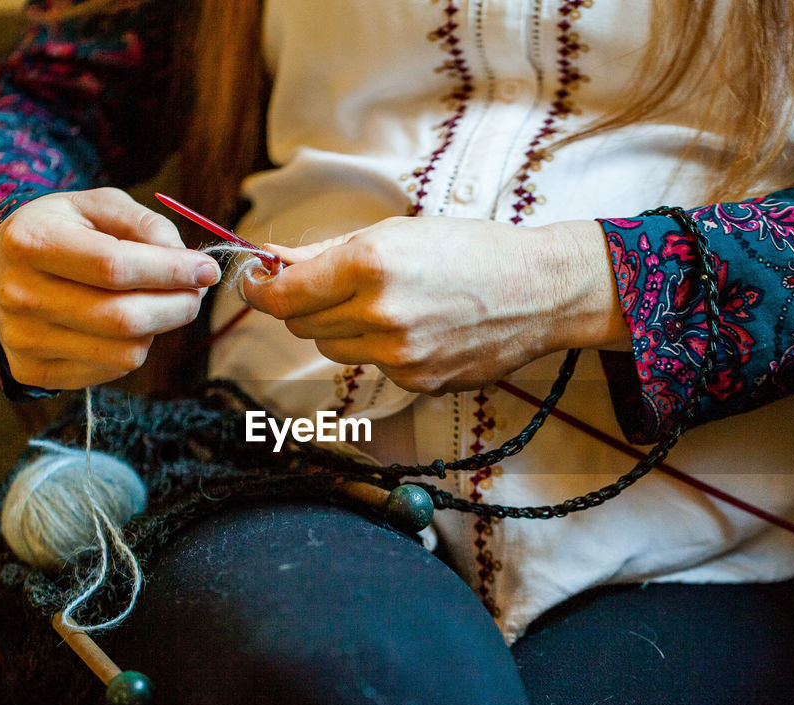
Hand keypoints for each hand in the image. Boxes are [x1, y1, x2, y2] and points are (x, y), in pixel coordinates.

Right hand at [0, 187, 220, 388]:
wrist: (1, 269)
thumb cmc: (63, 232)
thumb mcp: (99, 206)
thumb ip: (147, 226)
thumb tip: (190, 267)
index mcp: (29, 241)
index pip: (114, 266)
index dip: (171, 271)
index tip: (207, 270)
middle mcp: (18, 294)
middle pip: (122, 318)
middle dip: (178, 306)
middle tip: (196, 292)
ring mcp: (22, 339)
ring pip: (125, 353)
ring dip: (158, 329)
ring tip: (153, 303)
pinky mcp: (32, 371)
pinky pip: (112, 371)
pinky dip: (132, 348)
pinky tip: (121, 324)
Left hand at [242, 217, 627, 393]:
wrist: (539, 291)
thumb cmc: (471, 250)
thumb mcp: (395, 233)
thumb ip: (327, 253)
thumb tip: (273, 261)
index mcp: (369, 265)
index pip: (284, 295)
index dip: (259, 290)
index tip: (254, 282)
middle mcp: (379, 314)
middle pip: (302, 325)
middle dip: (303, 306)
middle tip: (322, 286)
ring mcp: (398, 355)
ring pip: (333, 350)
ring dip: (340, 328)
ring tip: (382, 304)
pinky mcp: (416, 381)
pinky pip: (372, 367)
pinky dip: (379, 349)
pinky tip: (415, 327)